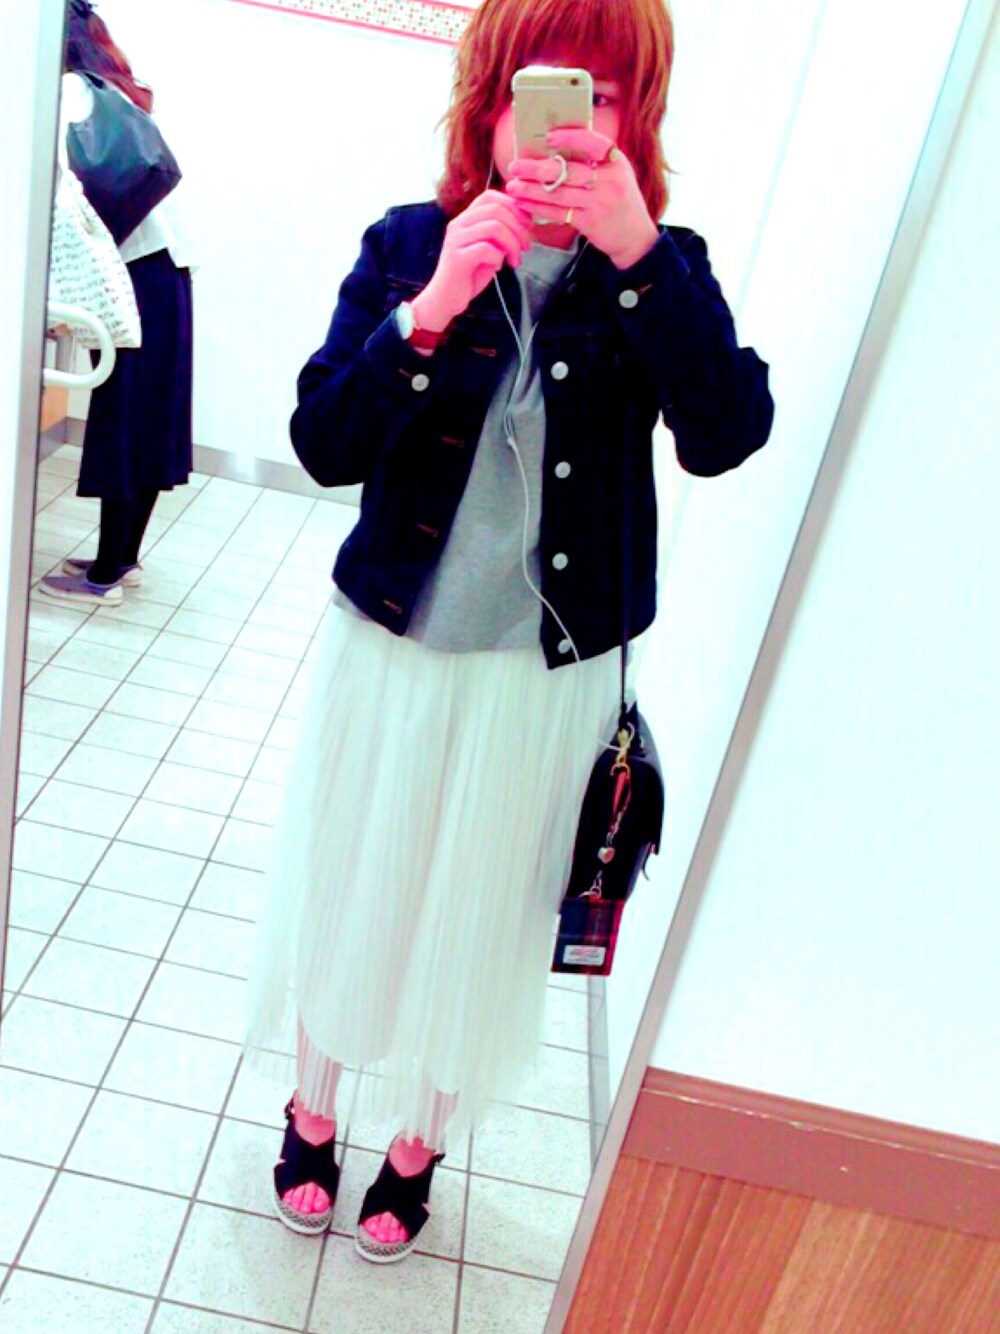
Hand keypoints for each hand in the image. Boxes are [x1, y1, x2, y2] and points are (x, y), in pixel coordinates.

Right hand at [412, 190, 532, 331]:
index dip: (513, 206)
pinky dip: (499, 258)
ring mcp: (456, 240)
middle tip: (527, 246)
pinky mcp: (457, 258)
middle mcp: (458, 224)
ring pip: (494, 227)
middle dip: (518, 227)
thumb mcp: (488, 248)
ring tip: (516, 259)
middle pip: (496, 210)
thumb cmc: (469, 274)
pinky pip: (487, 249)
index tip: (527, 225)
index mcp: (465, 218)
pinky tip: (498, 268)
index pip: (490, 196)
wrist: (446, 299)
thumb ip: (500, 233)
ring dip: (512, 243)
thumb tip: (524, 222)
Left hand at [505, 128, 658, 269]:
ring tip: (512, 186)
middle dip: (537, 168)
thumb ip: (594, 163)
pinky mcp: (590, 222)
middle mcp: (610, 181)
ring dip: (532, 190)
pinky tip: (524, 203)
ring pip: (559, 193)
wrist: (634, 237)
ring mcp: (600, 203)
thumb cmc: (619, 200)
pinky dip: (538, 208)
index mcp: (617, 162)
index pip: (593, 143)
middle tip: (515, 166)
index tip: (549, 137)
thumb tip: (554, 149)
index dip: (571, 138)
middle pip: (569, 171)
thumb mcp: (616, 175)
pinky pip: (558, 212)